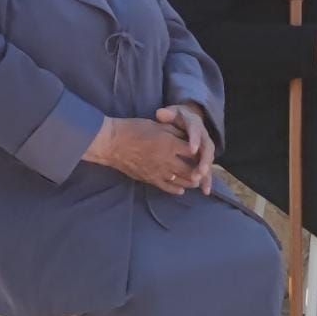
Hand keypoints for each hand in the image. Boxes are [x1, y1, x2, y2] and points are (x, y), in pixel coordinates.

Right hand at [84, 117, 200, 194]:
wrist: (112, 143)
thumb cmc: (132, 129)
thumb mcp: (156, 124)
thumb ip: (173, 131)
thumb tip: (186, 136)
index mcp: (170, 144)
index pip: (192, 151)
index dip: (200, 153)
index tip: (204, 154)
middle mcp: (167, 160)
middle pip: (190, 169)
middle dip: (199, 171)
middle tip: (204, 172)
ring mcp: (158, 172)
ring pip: (181, 181)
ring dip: (191, 182)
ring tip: (196, 182)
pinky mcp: (150, 179)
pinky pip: (167, 188)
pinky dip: (176, 190)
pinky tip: (180, 190)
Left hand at [155, 104, 213, 194]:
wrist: (188, 118)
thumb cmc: (178, 117)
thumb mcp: (173, 112)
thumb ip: (168, 114)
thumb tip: (160, 113)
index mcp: (196, 124)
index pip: (196, 131)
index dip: (195, 140)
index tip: (192, 149)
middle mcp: (203, 137)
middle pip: (207, 150)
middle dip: (204, 161)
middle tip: (199, 172)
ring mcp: (205, 148)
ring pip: (208, 162)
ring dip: (205, 174)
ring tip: (200, 185)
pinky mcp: (204, 158)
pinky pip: (206, 170)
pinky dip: (206, 180)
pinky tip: (205, 191)